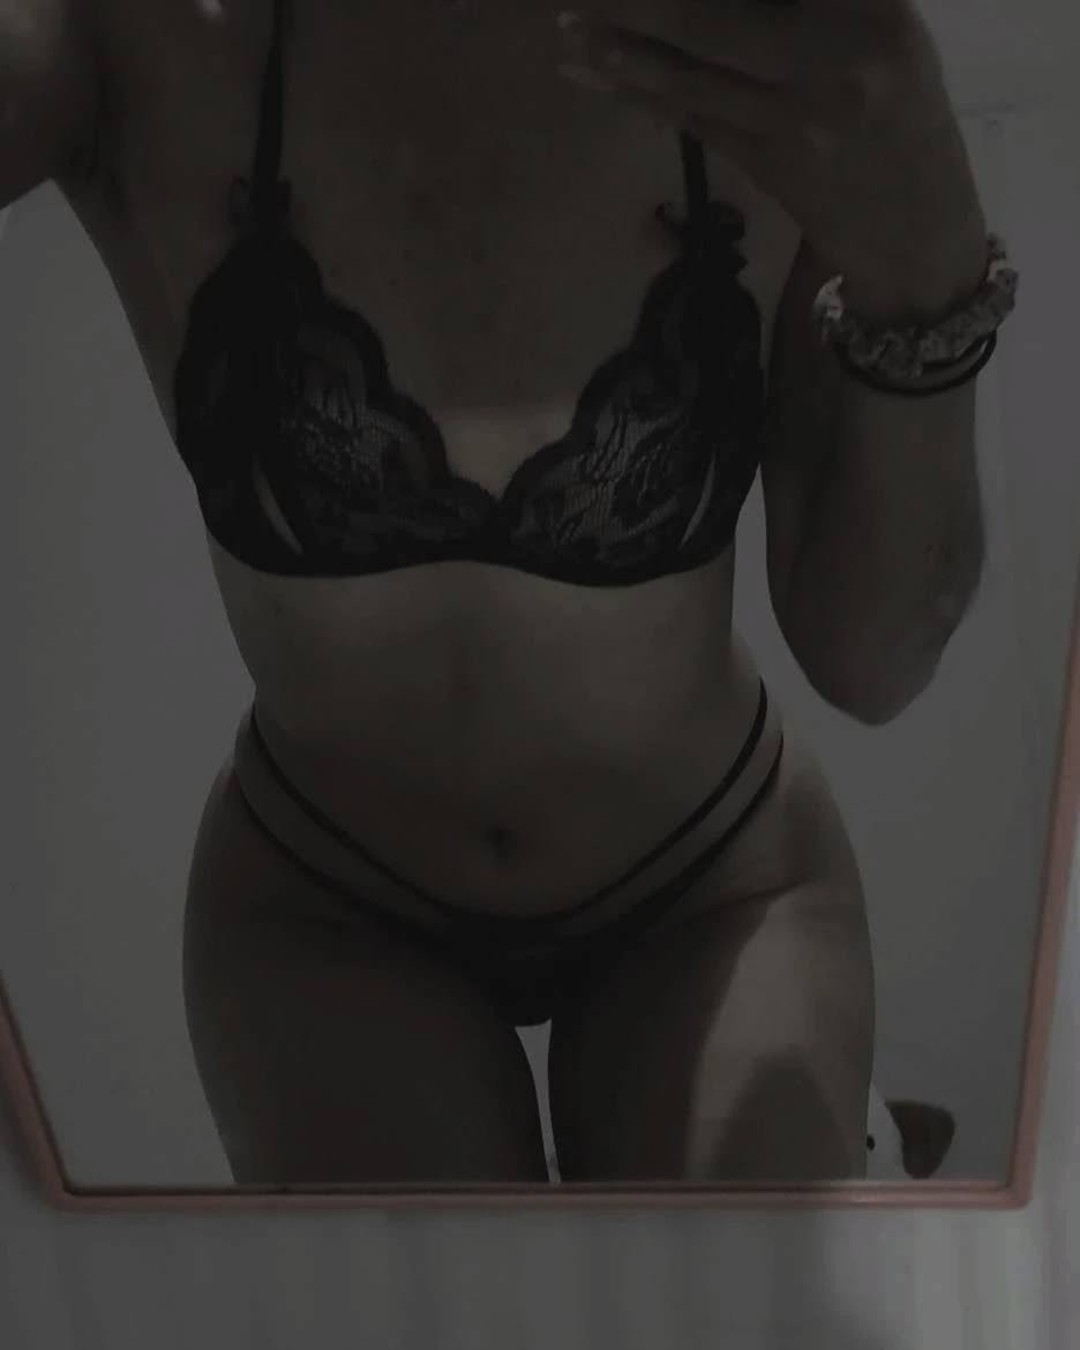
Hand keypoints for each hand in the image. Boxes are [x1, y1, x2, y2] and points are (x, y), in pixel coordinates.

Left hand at [556, 0, 988, 315]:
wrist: (919, 226)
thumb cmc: (901, 107)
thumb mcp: (883, 29)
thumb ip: (810, 5)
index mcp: (875, 12)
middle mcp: (832, 65)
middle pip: (708, 20)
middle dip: (639, 8)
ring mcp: (793, 124)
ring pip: (687, 77)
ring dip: (618, 51)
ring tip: (568, 27)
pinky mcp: (763, 168)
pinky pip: (690, 119)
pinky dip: (637, 92)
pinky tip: (593, 73)